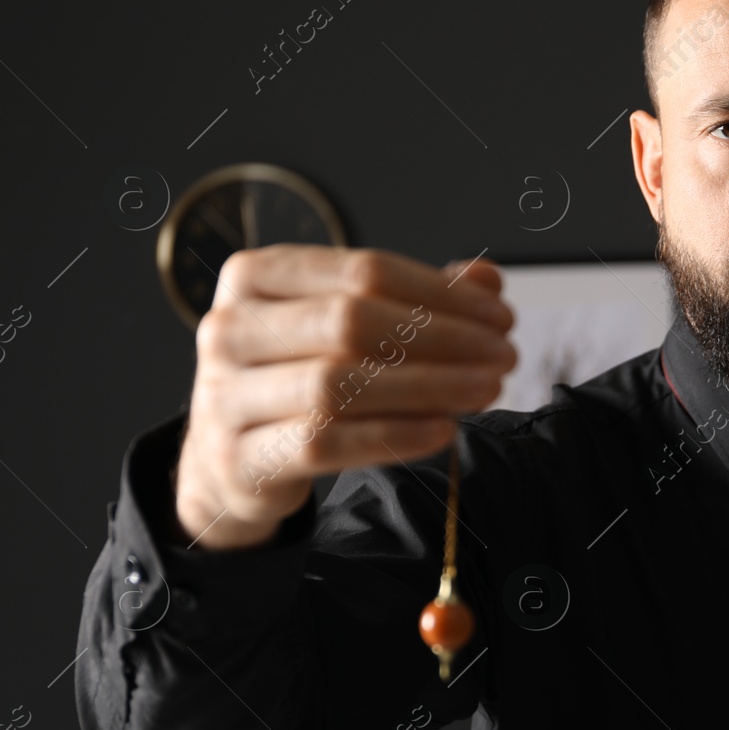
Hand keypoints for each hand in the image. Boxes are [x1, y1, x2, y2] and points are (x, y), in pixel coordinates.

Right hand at [172, 246, 516, 549]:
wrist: (232, 458)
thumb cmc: (300, 375)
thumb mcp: (348, 326)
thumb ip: (416, 299)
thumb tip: (486, 278)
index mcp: (255, 275)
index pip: (364, 271)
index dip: (442, 294)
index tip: (501, 317)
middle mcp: (229, 328)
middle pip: (350, 323)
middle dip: (443, 338)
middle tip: (504, 356)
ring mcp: (224, 395)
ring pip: (338, 385)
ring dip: (428, 387)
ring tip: (486, 391)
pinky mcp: (239, 458)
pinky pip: (325, 443)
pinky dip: (392, 436)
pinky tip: (444, 430)